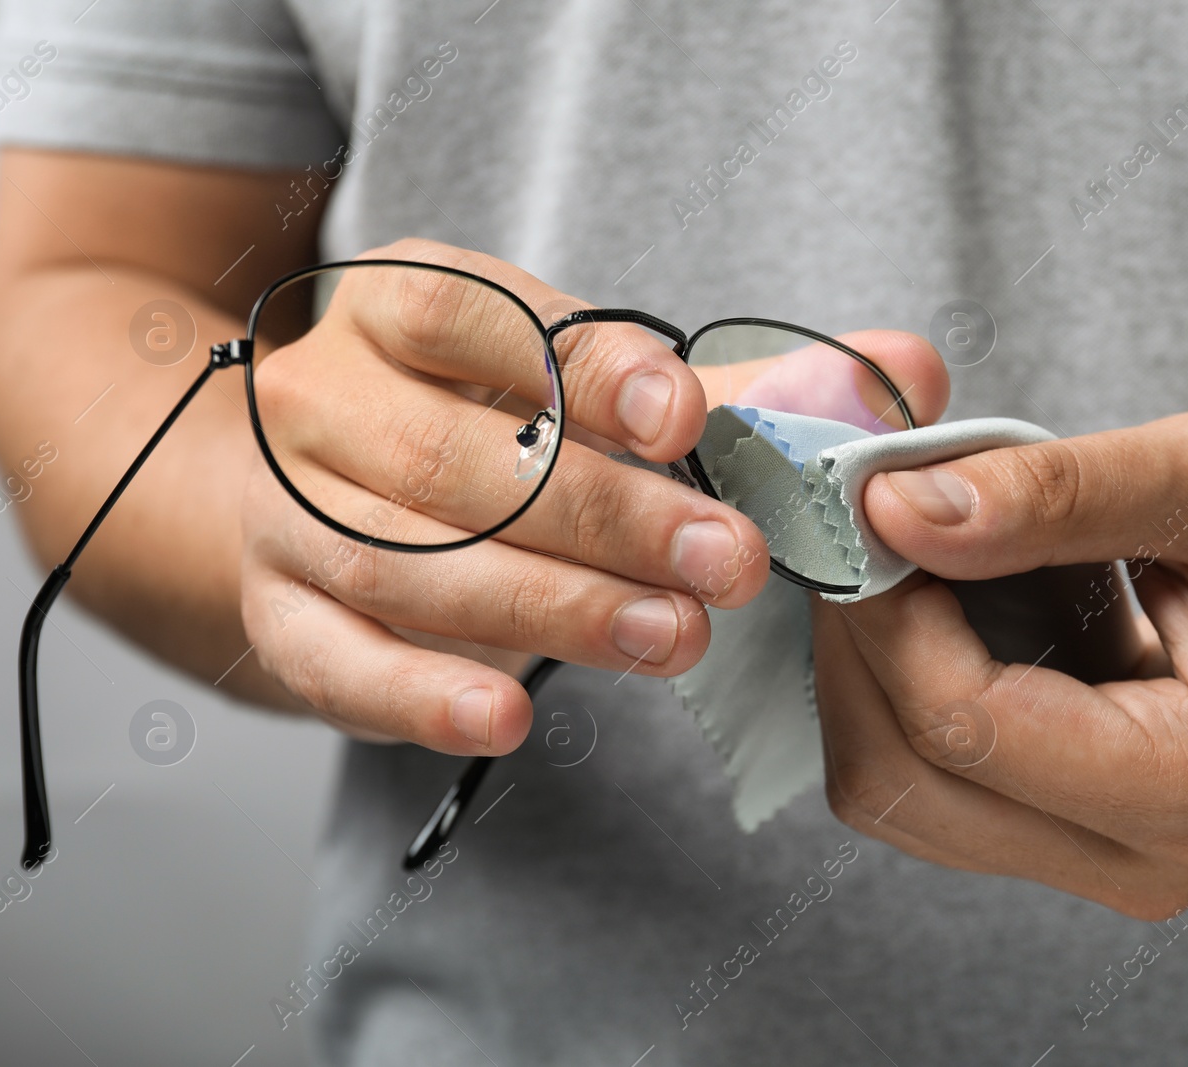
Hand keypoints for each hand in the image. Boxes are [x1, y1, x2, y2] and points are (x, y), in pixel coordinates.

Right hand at [239, 239, 940, 753]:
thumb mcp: (607, 399)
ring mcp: (289, 513)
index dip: (581, 367)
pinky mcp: (279, 616)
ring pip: (405, 562)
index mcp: (405, 308)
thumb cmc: (488, 432)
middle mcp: (329, 399)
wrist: (309, 495)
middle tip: (728, 563)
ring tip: (671, 637)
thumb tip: (908, 370)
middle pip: (454, 456)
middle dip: (603, 514)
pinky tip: (506, 717)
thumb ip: (752, 392)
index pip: (474, 313)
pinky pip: (335, 660)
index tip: (686, 415)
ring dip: (549, 606)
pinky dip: (420, 693)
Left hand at [813, 409, 1187, 917]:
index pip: (970, 726)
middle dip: (863, 649)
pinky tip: (938, 619)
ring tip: (908, 568)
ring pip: (902, 800)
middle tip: (870, 532)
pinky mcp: (1078, 841)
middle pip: (910, 781)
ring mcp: (1110, 863)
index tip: (872, 512)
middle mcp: (1151, 858)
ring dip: (872, 678)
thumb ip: (1055, 493)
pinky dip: (904, 703)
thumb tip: (896, 508)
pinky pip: (933, 795)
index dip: (892, 615)